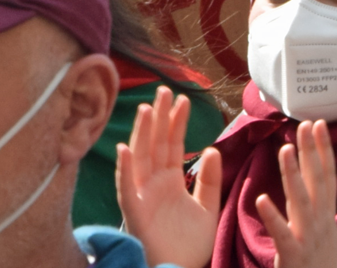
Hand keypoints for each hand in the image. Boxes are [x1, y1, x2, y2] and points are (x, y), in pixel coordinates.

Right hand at [115, 86, 222, 267]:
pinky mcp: (134, 212)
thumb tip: (212, 149)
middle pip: (155, 144)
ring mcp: (142, 196)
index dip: (177, 122)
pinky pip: (127, 188)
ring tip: (147, 109)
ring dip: (142, 134)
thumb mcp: (207, 208)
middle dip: (159, 118)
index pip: (174, 144)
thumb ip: (210, 180)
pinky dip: (125, 169)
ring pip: (140, 158)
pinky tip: (125, 148)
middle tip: (164, 90)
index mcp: (171, 181)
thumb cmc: (189, 245)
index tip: (183, 99)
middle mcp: (154, 184)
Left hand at [258, 121, 336, 267]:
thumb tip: (316, 188)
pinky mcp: (294, 256)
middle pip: (318, 181)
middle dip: (312, 151)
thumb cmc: (317, 267)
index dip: (324, 150)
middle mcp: (322, 223)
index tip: (319, 125)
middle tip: (305, 124)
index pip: (328, 176)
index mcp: (327, 217)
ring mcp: (310, 238)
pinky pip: (282, 233)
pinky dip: (273, 216)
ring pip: (301, 201)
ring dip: (293, 174)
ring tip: (285, 149)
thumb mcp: (325, 235)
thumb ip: (318, 211)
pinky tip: (262, 199)